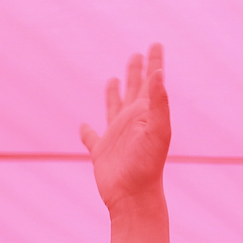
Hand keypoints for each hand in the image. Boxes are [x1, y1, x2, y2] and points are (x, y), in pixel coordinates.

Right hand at [80, 45, 171, 213]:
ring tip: (113, 79)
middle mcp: (132, 122)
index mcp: (146, 114)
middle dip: (136, 72)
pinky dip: (87, 131)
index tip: (155, 44)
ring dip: (114, 94)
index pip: (152, 82)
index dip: (154, 63)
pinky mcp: (101, 153)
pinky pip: (92, 138)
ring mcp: (117, 137)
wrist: (134, 198)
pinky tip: (83, 126)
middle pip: (134, 90)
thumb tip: (157, 74)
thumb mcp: (157, 131)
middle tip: (137, 54)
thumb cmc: (148, 166)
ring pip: (114, 108)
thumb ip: (159, 103)